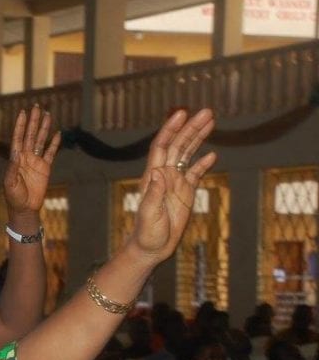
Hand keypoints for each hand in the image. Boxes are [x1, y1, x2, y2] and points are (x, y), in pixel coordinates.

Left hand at [3, 105, 60, 218]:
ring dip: (43, 128)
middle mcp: (25, 157)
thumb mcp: (10, 183)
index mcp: (16, 159)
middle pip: (30, 135)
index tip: (23, 112)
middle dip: (33, 121)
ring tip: (47, 114)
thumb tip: (17, 152)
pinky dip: (54, 143)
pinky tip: (57, 133)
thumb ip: (12, 168)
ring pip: (40, 140)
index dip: (20, 125)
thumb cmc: (14, 197)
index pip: (18, 138)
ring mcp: (36, 161)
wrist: (25, 208)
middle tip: (37, 106)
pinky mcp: (45, 168)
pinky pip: (50, 153)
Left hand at [125, 109, 216, 265]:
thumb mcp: (149, 214)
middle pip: (178, 145)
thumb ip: (154, 194)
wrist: (151, 247)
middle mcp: (164, 175)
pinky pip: (195, 173)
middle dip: (191, 128)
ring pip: (187, 155)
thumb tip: (158, 172)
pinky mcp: (185, 192)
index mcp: (153, 177)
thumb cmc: (147, 233)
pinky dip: (203, 163)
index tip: (182, 114)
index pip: (161, 147)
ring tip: (211, 122)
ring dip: (198, 138)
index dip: (171, 130)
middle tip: (207, 112)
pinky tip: (212, 155)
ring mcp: (175, 182)